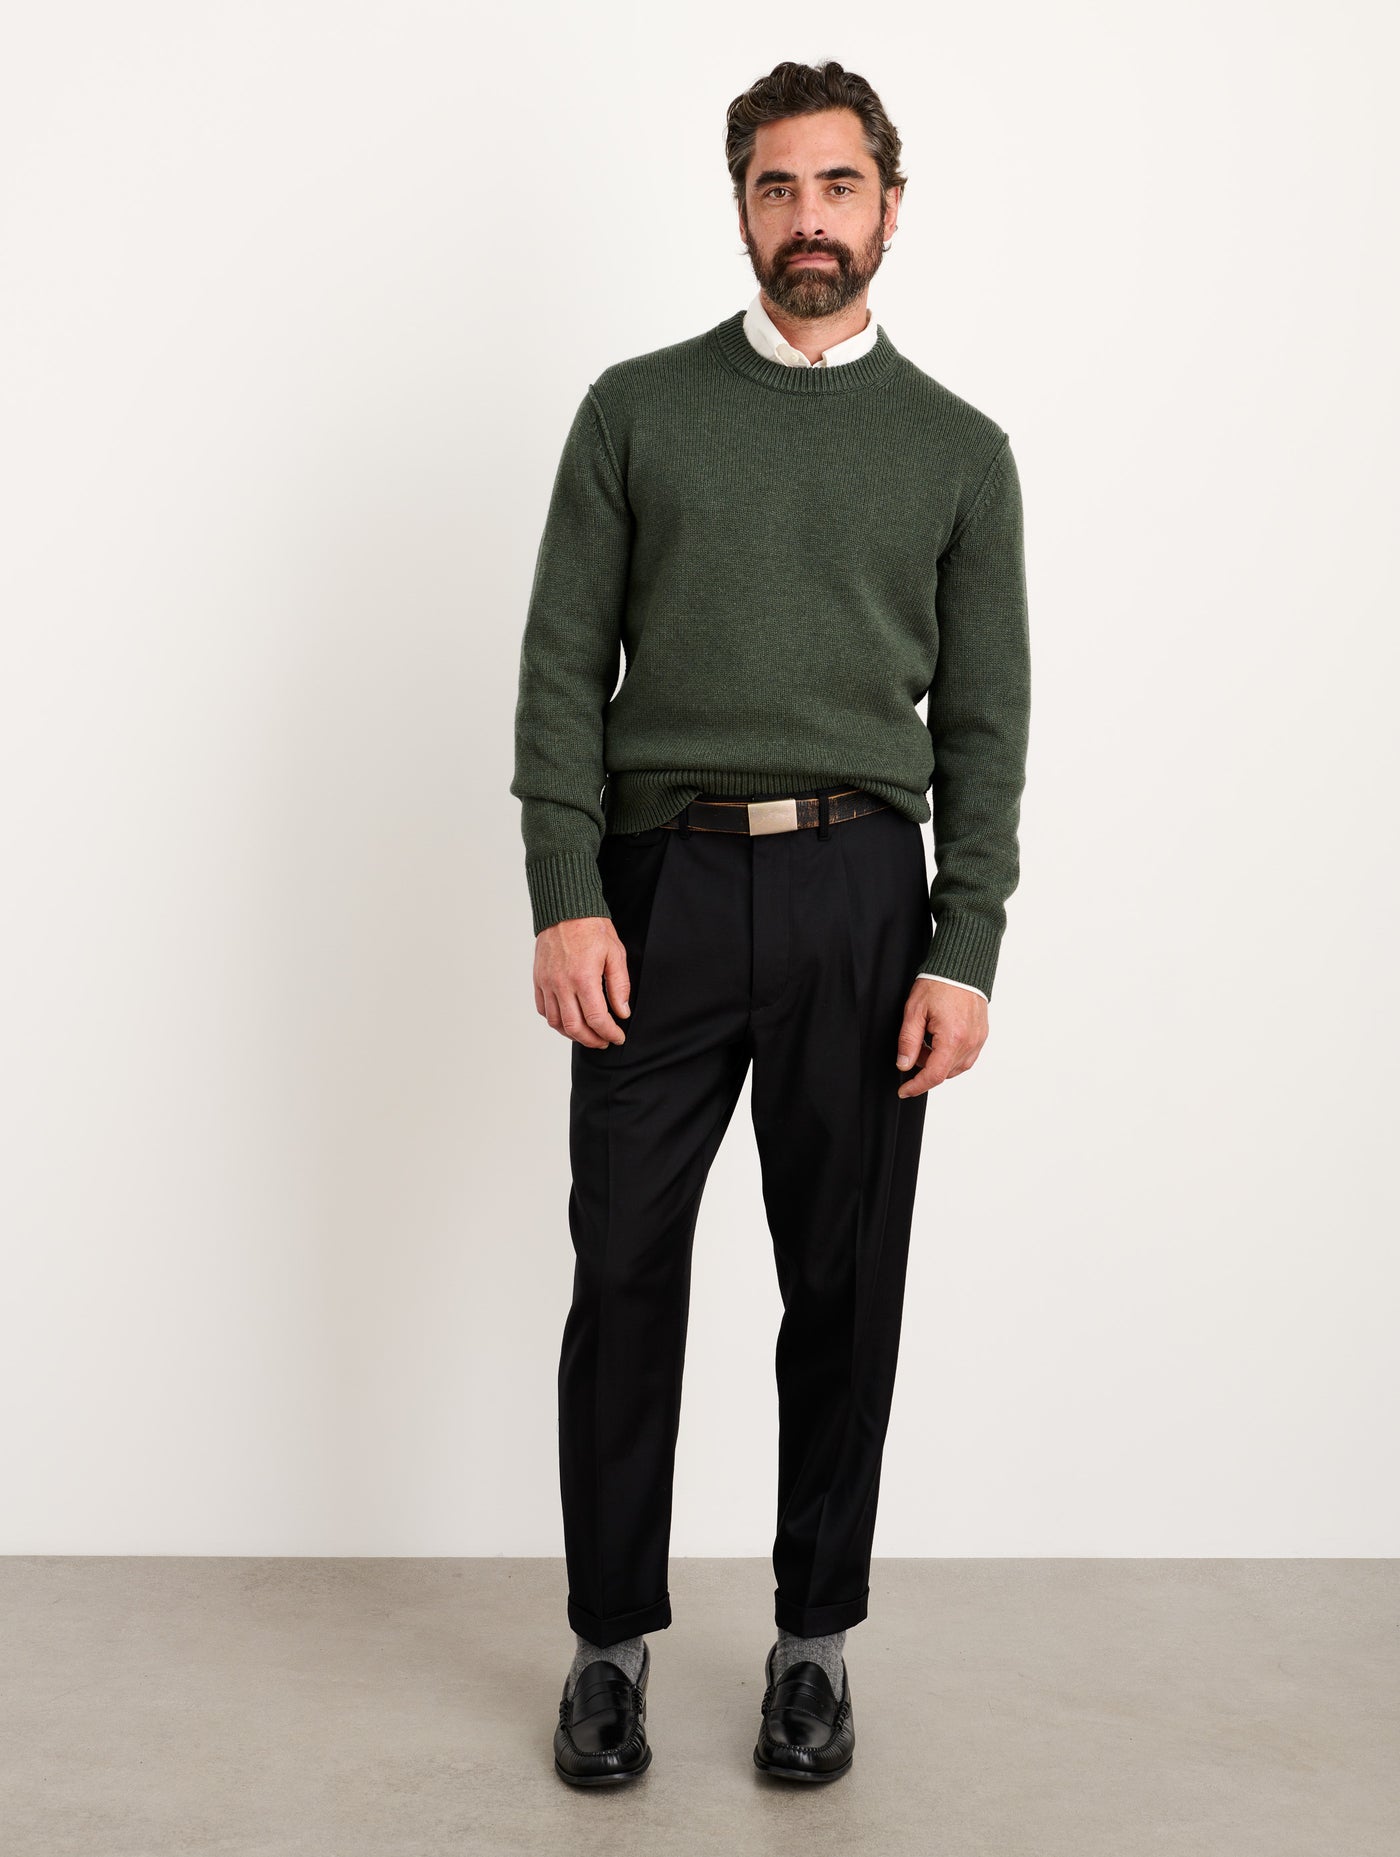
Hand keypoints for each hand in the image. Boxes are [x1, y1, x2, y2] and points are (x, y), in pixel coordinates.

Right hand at [534, 917, 631, 1047]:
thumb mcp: (615, 954)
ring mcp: (547, 983)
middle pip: (575, 1027)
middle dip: (592, 1040)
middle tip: (604, 1041)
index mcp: (583, 978)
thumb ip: (619, 986)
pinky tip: (568, 1020)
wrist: (565, 909)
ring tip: (587, 1034)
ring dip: (573, 1034)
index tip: (618, 1037)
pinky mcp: (538, 979)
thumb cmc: (592, 928)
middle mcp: (562, 984)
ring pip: (556, 1022)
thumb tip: (622, 1012)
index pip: (597, 1019)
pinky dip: (555, 1020)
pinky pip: (542, 1009)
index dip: (609, 1033)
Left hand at [894, 979, 987, 1095]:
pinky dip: (950, 1055)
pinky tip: (940, 1038)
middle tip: (914, 1044)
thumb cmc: (939, 983)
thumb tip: (904, 1065)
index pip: (934, 1075)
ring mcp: (978, 1039)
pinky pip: (966, 1056)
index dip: (917, 1086)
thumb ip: (908, 1041)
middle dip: (925, 1065)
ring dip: (938, 1060)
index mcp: (952, 1038)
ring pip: (955, 1066)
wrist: (961, 967)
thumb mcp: (914, 1011)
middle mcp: (969, 1042)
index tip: (905, 1091)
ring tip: (927, 1037)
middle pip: (944, 1071)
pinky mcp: (981, 1035)